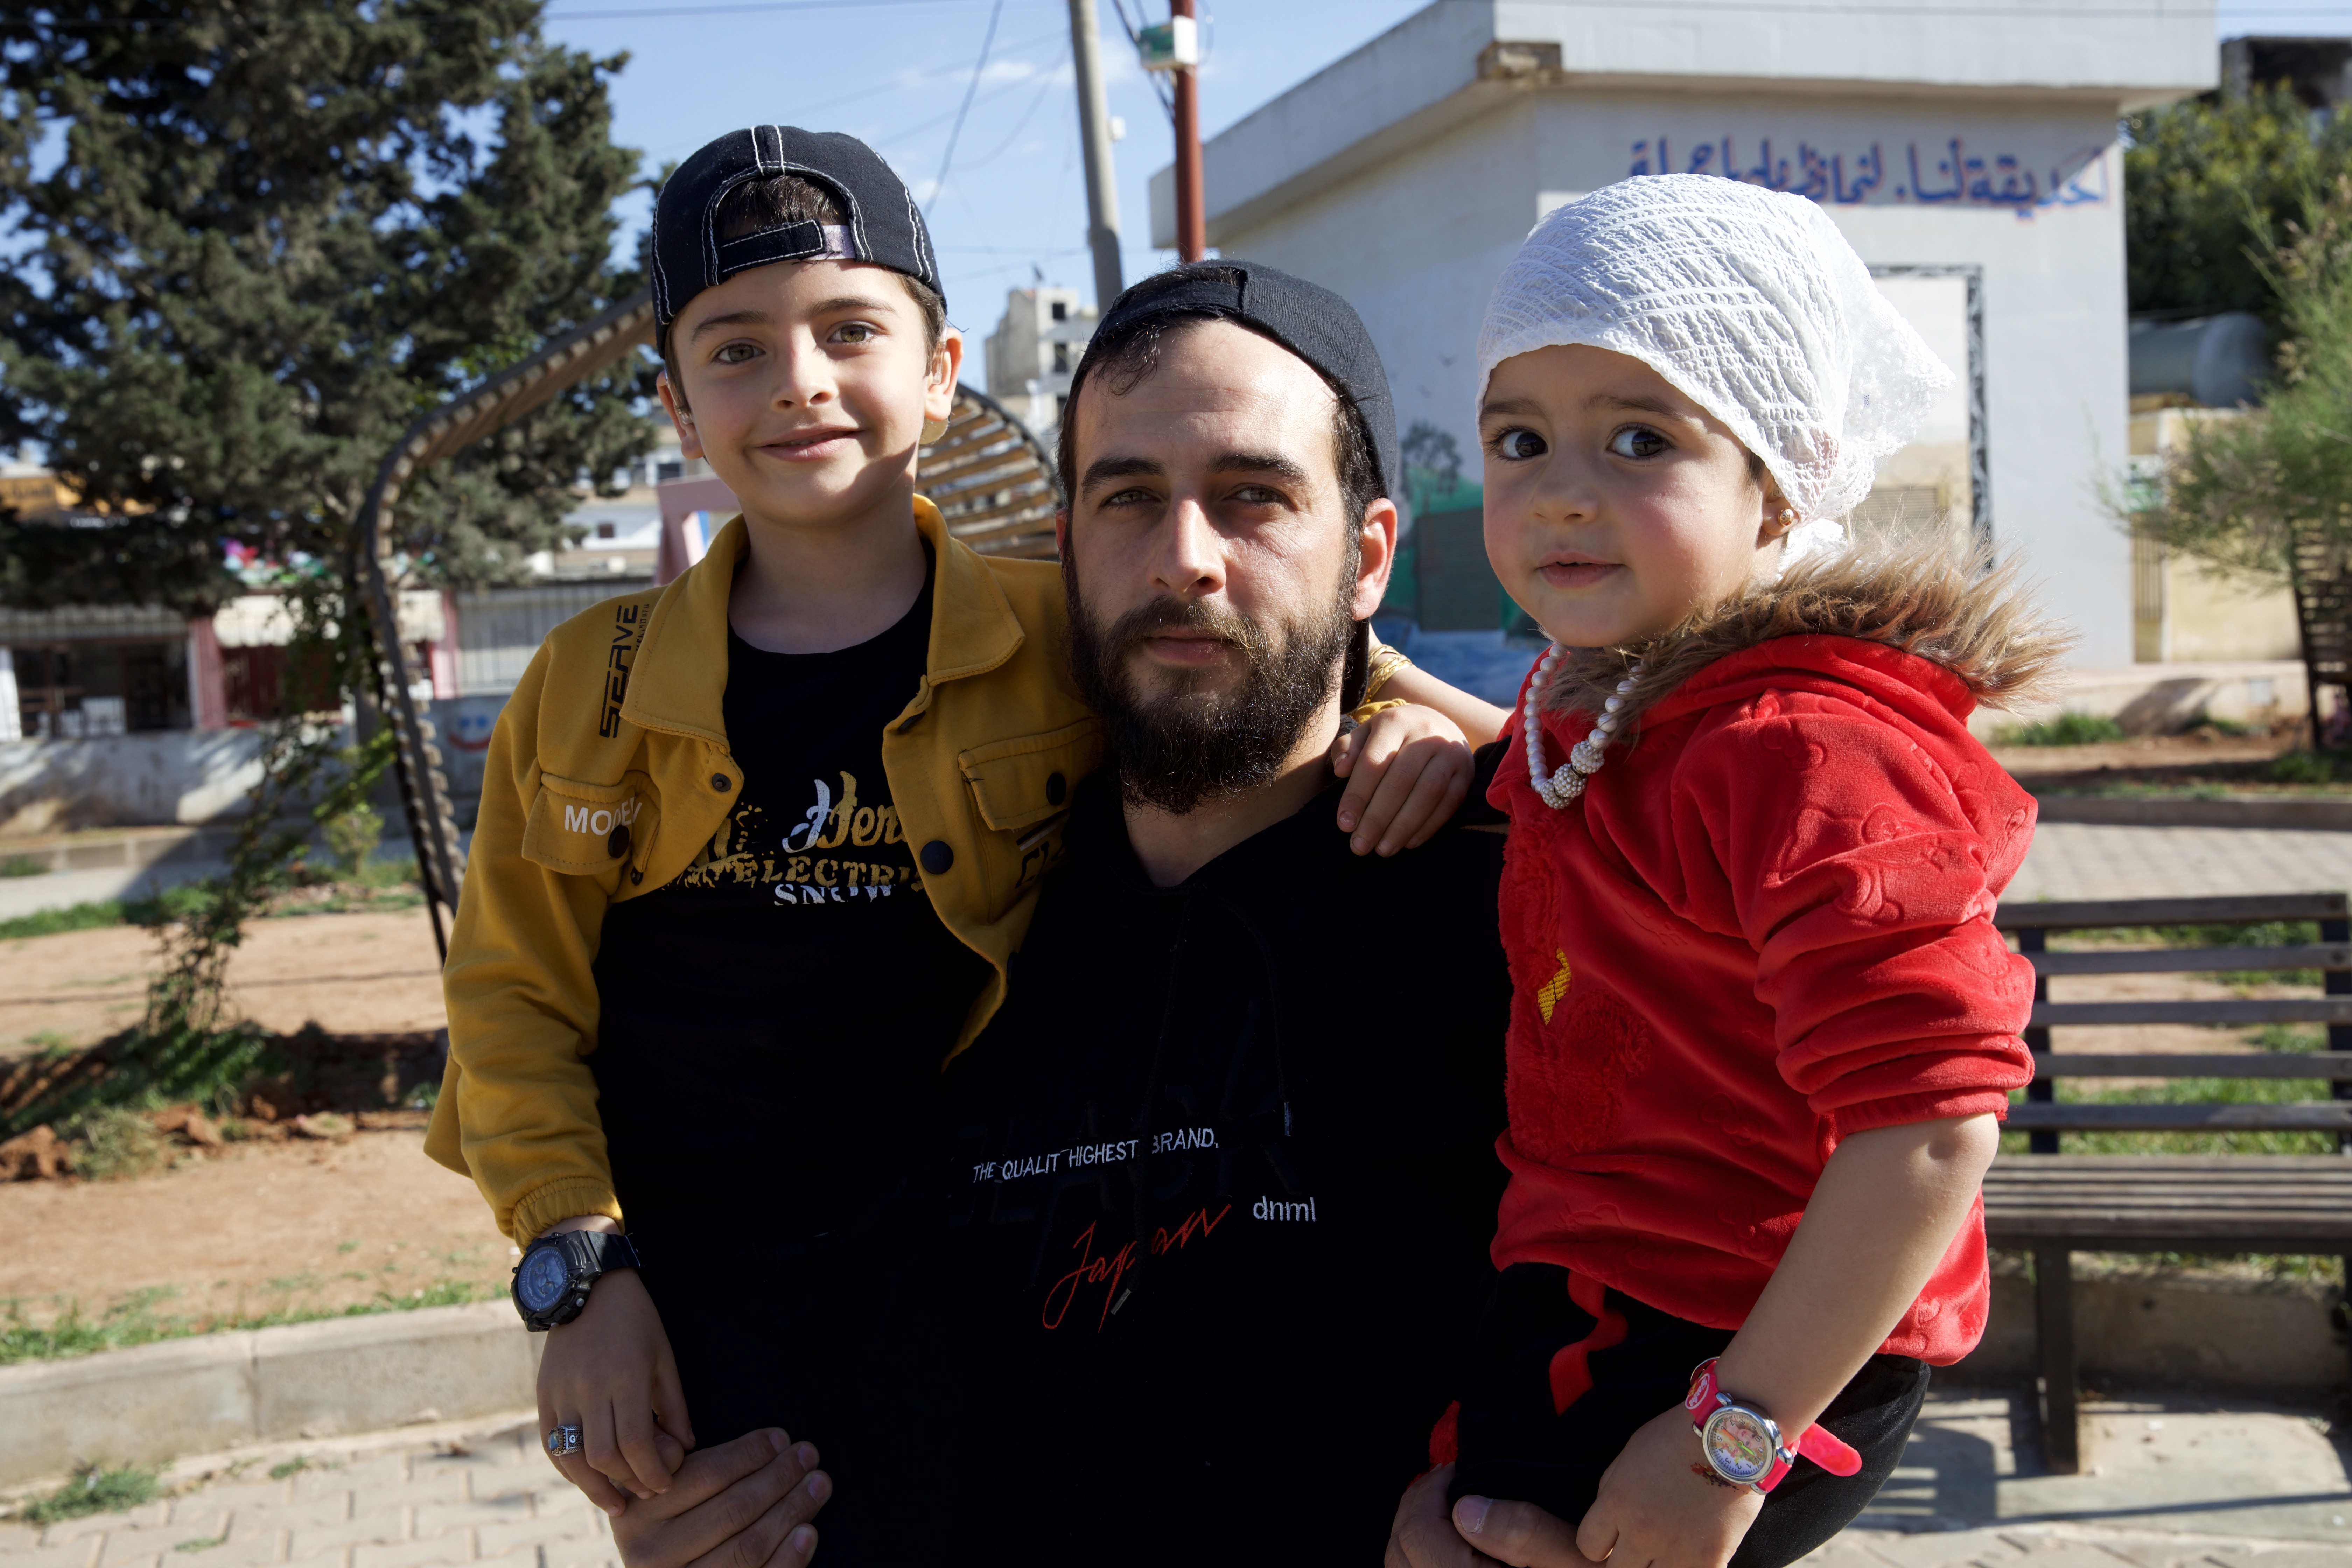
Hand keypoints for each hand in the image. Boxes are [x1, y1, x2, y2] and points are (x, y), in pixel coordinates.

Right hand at [537, 1241, 693, 1513]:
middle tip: (645, 1494)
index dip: (650, 1472)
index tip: (665, 1485)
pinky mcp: (542, 1394)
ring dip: (593, 1487)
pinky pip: (551, 1443)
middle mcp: (589, 1388)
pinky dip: (568, 1468)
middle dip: (627, 1482)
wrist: (587, 1285)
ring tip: (615, 1502)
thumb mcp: (664, 1357)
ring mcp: (560, 1392)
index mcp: (625, 1377)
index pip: (635, 1443)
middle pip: (603, 1456)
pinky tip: (587, 1478)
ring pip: (571, 1457)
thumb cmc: (636, 1321)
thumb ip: (674, 1405)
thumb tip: (686, 1447)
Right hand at [609, 1428, 830, 1567]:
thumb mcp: (658, 1495)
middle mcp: (654, 1554)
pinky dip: (789, 1557)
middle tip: (807, 1455)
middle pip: (734, 1510)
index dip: (750, 1453)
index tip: (780, 1437)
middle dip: (779, 1477)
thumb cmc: (666, 1525)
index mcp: (640, 1515)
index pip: (707, 1475)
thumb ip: (685, 1468)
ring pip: (749, 1546)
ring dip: (792, 1510)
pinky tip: (808, 1531)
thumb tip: (756, 1443)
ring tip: (817, 1484)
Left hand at [1331, 703, 1472, 855]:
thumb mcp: (1365, 733)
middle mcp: (1426, 734)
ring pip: (1427, 794)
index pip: (1374, 762)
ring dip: (1403, 827)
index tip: (1344, 824)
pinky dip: (1428, 827)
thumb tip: (1340, 770)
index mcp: (1395, 722)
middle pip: (1400, 781)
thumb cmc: (1393, 736)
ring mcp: (1450, 754)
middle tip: (1359, 846)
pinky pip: (1448, 804)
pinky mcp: (1466, 774)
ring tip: (1382, 850)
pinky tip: (1408, 843)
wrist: (1438, 725)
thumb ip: (1347, 749)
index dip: (1358, 795)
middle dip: (1377, 818)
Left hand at [1386, 1465, 1597, 1567]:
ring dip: (1414, 1529)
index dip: (1428, 1493)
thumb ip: (1523, 1533)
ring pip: (1402, 1567)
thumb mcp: (1574, 1556)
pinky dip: (1419, 1553)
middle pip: (1399, 1552)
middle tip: (1444, 1481)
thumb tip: (1464, 1508)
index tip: (1453, 1470)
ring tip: (1444, 1505)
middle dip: (1415, 1506)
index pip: (1418, 1537)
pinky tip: (1448, 1537)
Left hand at [1570, 1404, 1762, 1567]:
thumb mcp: (1628, 1456)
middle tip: (1641, 1548)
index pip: (1588, 1546)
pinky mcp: (1710, 1559)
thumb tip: (1606, 1525)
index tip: (1612, 1540)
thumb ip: (1611, 1491)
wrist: (1729, 1436)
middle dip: (1625, 1559)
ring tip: (1667, 1550)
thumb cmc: (1676, 1438)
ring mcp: (1676, 1549)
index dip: (1599, 1544)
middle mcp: (1642, 1531)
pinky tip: (1692, 1553)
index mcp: (1617, 1502)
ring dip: (1656, 1566)